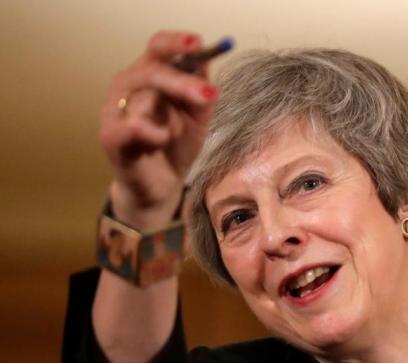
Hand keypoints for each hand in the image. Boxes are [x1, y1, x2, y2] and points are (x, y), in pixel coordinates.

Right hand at [98, 30, 218, 227]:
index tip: (198, 43)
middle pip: (151, 70)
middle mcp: (127, 87)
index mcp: (148, 76)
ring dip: (172, 108)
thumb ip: (202, 92)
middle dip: (182, 82)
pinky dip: (153, 133)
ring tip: (185, 122)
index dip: (176, 43)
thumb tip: (207, 63)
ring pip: (141, 95)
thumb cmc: (176, 146)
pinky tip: (162, 141)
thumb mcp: (198, 117)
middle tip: (208, 95)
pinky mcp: (110, 136)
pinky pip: (132, 126)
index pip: (158, 48)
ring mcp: (114, 110)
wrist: (161, 186)